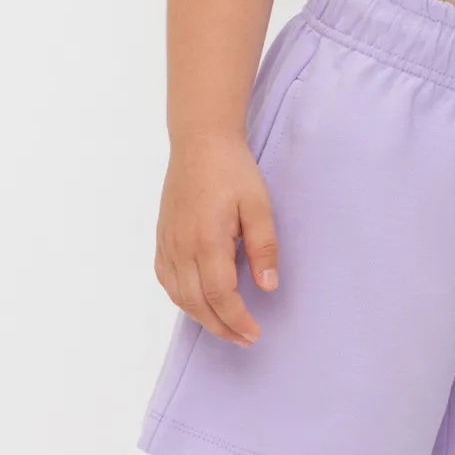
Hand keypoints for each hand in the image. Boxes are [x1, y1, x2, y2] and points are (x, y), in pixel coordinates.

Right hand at [153, 134, 279, 345]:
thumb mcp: (258, 203)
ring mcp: (167, 243)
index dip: (236, 320)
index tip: (254, 333)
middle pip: (197, 303)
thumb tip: (267, 287)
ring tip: (226, 325)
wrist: (200, 141)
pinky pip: (166, 280)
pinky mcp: (161, 237)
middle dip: (221, 327)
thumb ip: (263, 246)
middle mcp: (181, 248)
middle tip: (244, 338)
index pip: (219, 295)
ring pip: (179, 296)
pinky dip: (181, 299)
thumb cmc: (233, 169)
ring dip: (201, 317)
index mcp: (206, 240)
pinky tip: (197, 301)